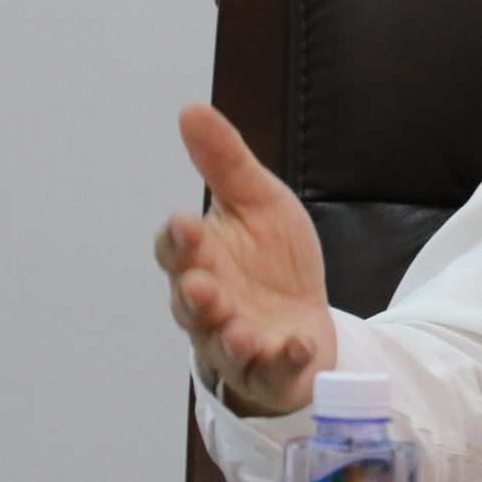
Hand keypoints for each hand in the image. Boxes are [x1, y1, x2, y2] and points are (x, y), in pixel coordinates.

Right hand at [154, 103, 336, 416]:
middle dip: (196, 296)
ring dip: (232, 338)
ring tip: (242, 332)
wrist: (306, 315)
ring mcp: (237, 342)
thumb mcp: (258, 201)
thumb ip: (225, 162)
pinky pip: (273, 371)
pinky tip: (298, 346)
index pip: (176, 250)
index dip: (178, 239)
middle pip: (191, 304)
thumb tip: (191, 110)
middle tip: (204, 288)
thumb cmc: (271, 259)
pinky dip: (284, 360)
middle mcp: (209, 305)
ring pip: (223, 346)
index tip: (187, 223)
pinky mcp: (271, 371)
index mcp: (200, 259)